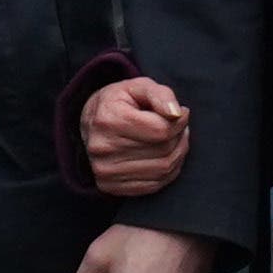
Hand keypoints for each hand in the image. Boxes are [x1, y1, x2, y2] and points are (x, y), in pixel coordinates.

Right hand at [80, 75, 191, 197]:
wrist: (91, 123)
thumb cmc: (120, 102)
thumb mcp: (139, 86)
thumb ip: (160, 95)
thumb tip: (177, 114)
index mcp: (108, 120)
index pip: (161, 130)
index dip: (180, 121)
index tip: (182, 113)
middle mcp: (102, 148)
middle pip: (164, 150)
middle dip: (180, 137)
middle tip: (180, 126)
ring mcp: (104, 171)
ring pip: (163, 169)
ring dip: (178, 154)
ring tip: (175, 139)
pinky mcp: (109, 186)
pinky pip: (155, 185)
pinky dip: (169, 171)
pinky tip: (166, 155)